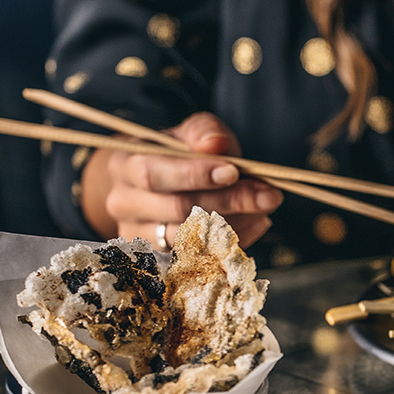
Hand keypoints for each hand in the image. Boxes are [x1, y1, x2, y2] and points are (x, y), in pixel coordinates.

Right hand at [79, 112, 279, 247]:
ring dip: (236, 224)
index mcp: (124, 165)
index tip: (233, 171)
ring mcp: (140, 237)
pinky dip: (234, 242)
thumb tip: (215, 144)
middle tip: (269, 195)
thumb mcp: (187, 134)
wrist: (152, 186)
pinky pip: (202, 259)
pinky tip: (257, 224)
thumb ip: (203, 132)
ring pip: (190, 240)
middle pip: (176, 210)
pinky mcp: (160, 261)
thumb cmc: (174, 155)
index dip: (194, 175)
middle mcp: (124, 205)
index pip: (154, 174)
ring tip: (265, 208)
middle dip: (227, 202)